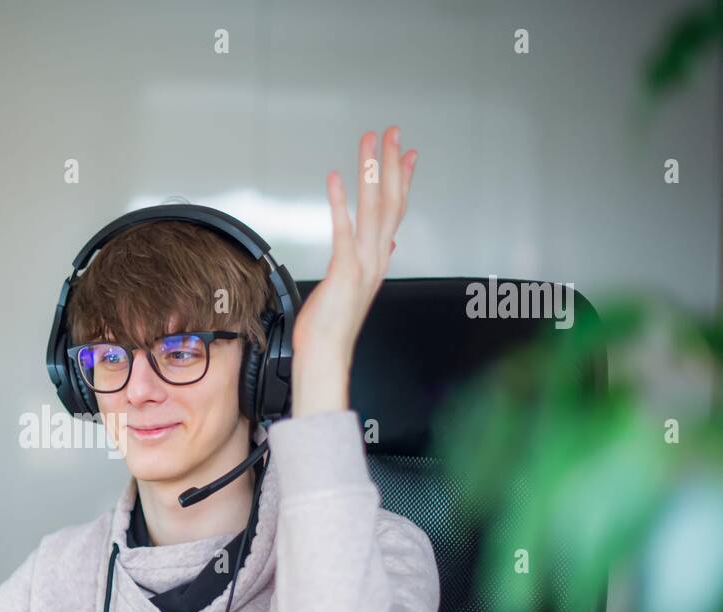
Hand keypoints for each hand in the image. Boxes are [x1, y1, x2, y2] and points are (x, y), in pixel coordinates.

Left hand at [291, 127, 416, 415]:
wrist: (326, 355)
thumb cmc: (331, 326)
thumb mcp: (355, 288)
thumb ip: (373, 262)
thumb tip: (388, 244)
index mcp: (378, 260)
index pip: (396, 212)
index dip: (403, 179)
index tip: (408, 152)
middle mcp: (376, 258)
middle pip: (391, 201)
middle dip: (392, 163)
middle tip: (393, 132)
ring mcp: (363, 263)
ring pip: (374, 208)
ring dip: (372, 172)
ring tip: (370, 143)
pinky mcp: (345, 270)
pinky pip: (344, 229)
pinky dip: (341, 202)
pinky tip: (336, 178)